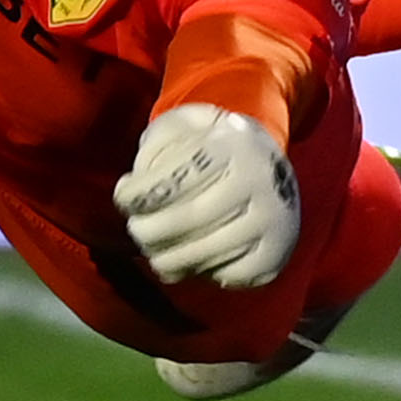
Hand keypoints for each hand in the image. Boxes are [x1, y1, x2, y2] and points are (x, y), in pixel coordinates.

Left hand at [116, 105, 299, 289]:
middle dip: (149, 231)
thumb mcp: (186, 125)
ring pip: (207, 253)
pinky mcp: (277, 252)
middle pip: (190, 218)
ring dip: (167, 260)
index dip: (140, 194)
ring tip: (154, 253)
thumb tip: (135, 187)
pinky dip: (201, 274)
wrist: (269, 166)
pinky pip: (230, 276)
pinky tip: (190, 262)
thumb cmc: (213, 145)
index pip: (178, 177)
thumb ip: (157, 144)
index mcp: (235, 143)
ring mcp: (274, 220)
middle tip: (136, 230)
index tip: (123, 199)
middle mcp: (260, 180)